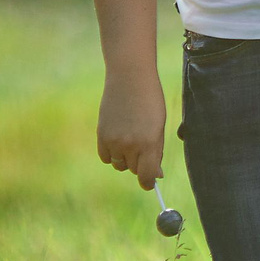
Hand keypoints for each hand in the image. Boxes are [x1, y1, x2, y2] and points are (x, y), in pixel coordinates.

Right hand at [96, 72, 166, 190]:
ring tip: (131, 138)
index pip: (146, 176)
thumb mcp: (159, 126)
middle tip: (144, 146)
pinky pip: (105, 157)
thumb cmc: (150, 101)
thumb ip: (156, 151)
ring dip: (126, 158)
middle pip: (134, 170)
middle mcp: (130, 144)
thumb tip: (155, 176)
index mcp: (150, 143)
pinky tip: (118, 139)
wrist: (130, 78)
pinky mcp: (100, 135)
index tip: (150, 182)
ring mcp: (113, 140)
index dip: (148, 182)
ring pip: (119, 164)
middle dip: (140, 164)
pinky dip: (112, 154)